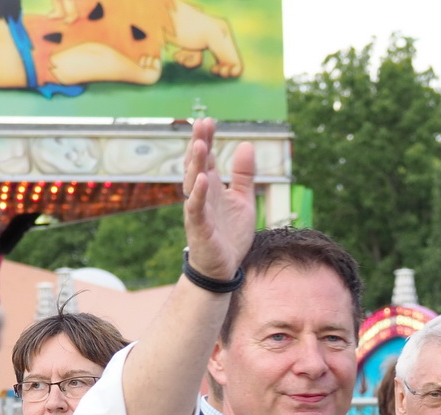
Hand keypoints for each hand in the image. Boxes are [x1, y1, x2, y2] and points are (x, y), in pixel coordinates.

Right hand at [181, 118, 255, 281]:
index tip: (209, 120)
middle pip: (197, 165)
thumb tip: (247, 143)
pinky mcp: (200, 228)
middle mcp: (202, 195)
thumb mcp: (243, 199)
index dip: (207, 139)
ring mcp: (198, 211)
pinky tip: (203, 180)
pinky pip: (196, 209)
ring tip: (200, 145)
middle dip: (198, 144)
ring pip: (193, 183)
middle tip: (201, 123)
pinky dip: (198, 195)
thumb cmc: (230, 234)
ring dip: (195, 164)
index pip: (207, 158)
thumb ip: (243, 174)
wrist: (223, 269)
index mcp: (212, 187)